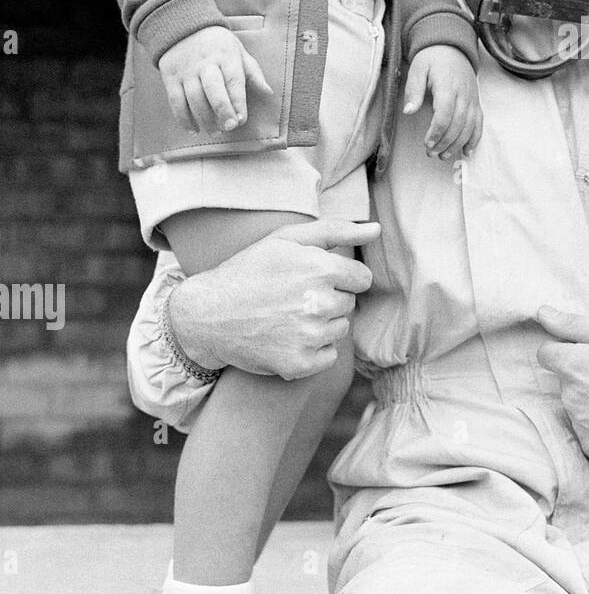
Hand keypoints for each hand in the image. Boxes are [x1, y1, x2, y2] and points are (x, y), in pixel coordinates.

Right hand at [157, 25, 272, 133]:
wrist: (183, 27)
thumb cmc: (218, 45)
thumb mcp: (238, 51)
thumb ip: (253, 73)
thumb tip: (268, 92)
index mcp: (226, 56)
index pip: (234, 81)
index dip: (238, 102)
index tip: (241, 120)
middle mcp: (205, 63)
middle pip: (213, 89)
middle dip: (222, 110)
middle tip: (229, 128)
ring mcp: (186, 70)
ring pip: (193, 97)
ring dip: (204, 118)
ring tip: (214, 132)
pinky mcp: (170, 77)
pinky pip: (176, 100)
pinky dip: (183, 118)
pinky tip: (193, 129)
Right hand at [169, 218, 380, 378]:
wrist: (206, 313)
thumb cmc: (250, 270)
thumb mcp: (287, 239)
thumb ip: (337, 231)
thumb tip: (377, 229)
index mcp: (320, 268)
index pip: (362, 279)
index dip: (339, 278)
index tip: (314, 279)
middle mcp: (318, 303)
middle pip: (350, 304)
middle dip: (329, 300)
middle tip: (293, 298)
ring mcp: (308, 337)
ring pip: (340, 330)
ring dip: (321, 325)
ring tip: (287, 317)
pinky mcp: (298, 364)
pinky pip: (329, 357)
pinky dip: (314, 351)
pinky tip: (287, 338)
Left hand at [402, 44, 482, 157]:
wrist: (452, 48)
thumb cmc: (432, 59)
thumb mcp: (418, 69)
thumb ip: (413, 90)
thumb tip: (408, 111)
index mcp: (448, 86)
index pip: (445, 114)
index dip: (436, 132)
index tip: (427, 143)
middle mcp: (463, 94)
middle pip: (458, 124)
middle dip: (445, 142)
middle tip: (431, 153)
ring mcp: (472, 99)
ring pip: (469, 126)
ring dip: (457, 144)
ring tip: (443, 156)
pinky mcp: (476, 102)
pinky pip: (479, 123)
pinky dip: (474, 138)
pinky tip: (466, 151)